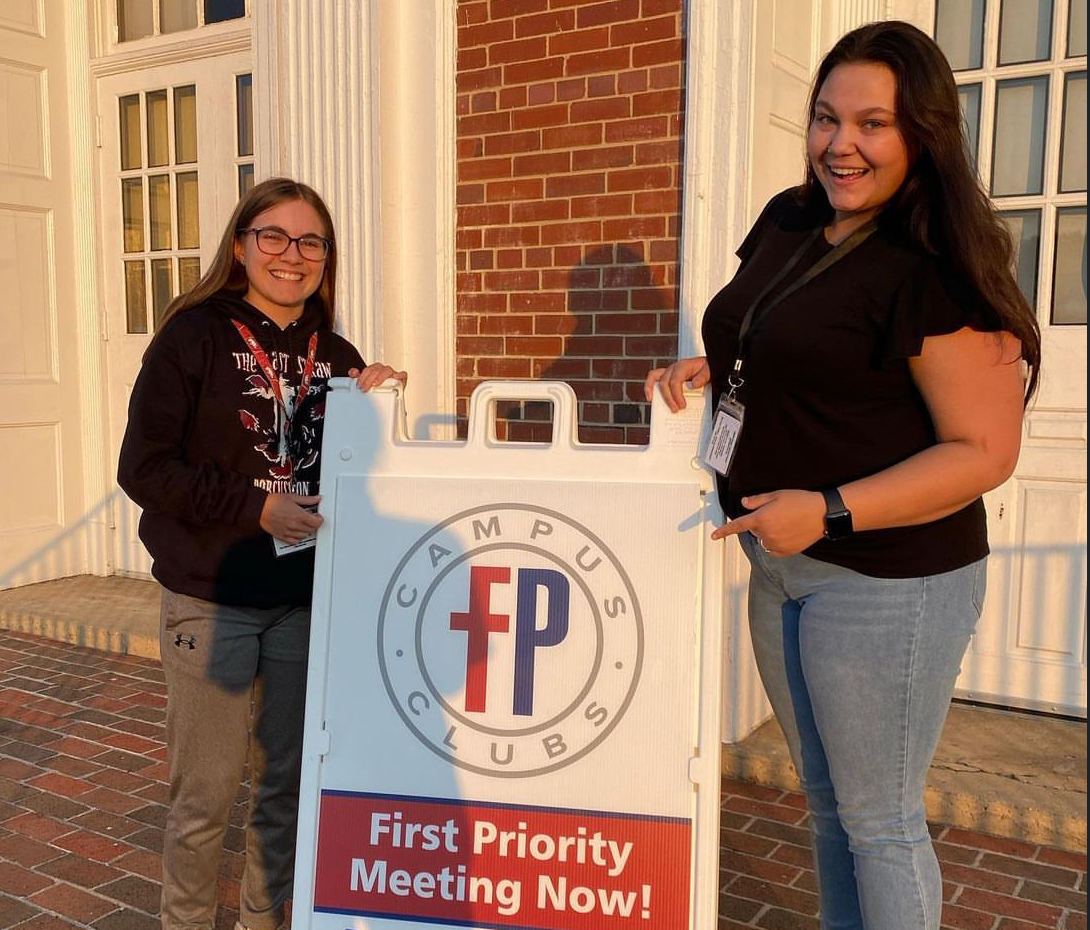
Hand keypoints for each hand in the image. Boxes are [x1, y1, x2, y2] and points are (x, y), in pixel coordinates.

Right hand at [260, 493, 322, 543]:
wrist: (258, 508)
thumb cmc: (272, 501)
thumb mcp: (292, 497)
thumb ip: (307, 499)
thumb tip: (316, 498)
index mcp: (299, 515)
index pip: (316, 522)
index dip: (319, 519)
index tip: (318, 516)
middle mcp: (295, 525)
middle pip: (311, 529)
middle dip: (313, 523)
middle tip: (311, 518)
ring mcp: (288, 532)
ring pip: (304, 535)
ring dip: (306, 530)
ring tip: (303, 523)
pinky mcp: (281, 536)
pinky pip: (294, 541)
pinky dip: (298, 538)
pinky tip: (296, 531)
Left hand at [348, 362, 407, 391]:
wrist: (388, 397)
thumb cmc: (377, 389)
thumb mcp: (365, 383)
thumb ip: (358, 377)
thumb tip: (353, 372)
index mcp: (375, 369)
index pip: (368, 369)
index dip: (362, 376)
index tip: (359, 385)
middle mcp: (383, 370)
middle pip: (376, 369)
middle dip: (369, 379)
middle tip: (364, 388)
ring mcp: (392, 374)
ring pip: (387, 370)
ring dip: (380, 376)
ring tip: (376, 383)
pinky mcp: (401, 380)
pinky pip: (402, 375)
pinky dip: (400, 376)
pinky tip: (396, 378)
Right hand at [643, 357, 709, 411]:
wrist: (707, 366)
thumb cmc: (707, 368)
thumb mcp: (709, 371)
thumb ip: (703, 376)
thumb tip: (694, 384)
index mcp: (683, 366)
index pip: (675, 381)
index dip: (677, 395)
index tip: (682, 405)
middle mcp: (673, 368)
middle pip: (664, 383)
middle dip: (668, 398)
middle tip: (676, 410)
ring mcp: (668, 372)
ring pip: (654, 378)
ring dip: (652, 391)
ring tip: (656, 405)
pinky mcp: (667, 377)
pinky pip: (654, 379)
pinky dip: (649, 388)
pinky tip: (652, 399)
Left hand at [711, 489, 825, 555]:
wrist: (823, 514)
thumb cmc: (800, 501)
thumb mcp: (776, 495)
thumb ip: (757, 501)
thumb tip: (744, 503)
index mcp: (761, 519)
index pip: (738, 526)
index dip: (724, 531)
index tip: (714, 536)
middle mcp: (766, 534)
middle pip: (754, 531)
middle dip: (761, 523)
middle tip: (778, 513)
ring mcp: (776, 545)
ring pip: (764, 540)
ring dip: (768, 533)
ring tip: (786, 522)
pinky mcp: (786, 552)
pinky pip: (773, 549)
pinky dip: (776, 542)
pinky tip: (788, 532)